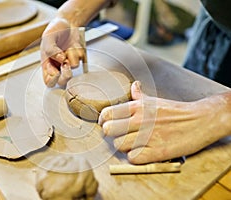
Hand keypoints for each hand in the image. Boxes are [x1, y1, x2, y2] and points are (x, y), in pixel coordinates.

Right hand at [40, 18, 85, 86]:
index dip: (52, 80)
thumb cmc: (54, 31)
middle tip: (66, 65)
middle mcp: (58, 66)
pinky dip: (77, 50)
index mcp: (47, 64)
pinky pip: (80, 57)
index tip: (56, 73)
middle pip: (63, 82)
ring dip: (71, 55)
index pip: (48, 81)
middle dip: (66, 75)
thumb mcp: (47, 37)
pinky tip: (73, 45)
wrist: (67, 22)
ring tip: (67, 47)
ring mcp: (69, 62)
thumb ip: (51, 49)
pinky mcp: (78, 57)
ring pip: (74, 67)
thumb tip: (60, 59)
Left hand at [98, 81, 229, 163]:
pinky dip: (134, 157)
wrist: (200, 121)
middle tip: (118, 135)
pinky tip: (140, 152)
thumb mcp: (155, 100)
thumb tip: (134, 85)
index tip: (106, 124)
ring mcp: (148, 136)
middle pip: (109, 130)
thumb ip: (140, 95)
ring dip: (123, 147)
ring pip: (119, 145)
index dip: (103, 120)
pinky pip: (133, 157)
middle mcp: (140, 120)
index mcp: (138, 107)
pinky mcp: (157, 151)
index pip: (108, 113)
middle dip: (110, 135)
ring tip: (131, 145)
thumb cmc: (176, 111)